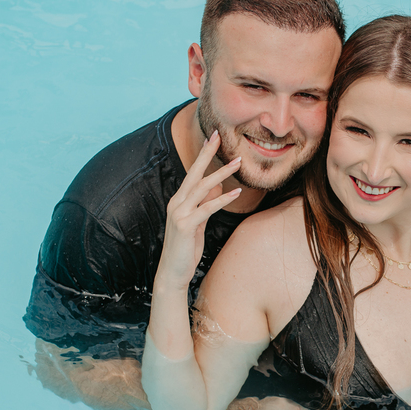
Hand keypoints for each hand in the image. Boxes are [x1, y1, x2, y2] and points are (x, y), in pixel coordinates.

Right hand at [157, 130, 243, 291]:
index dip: (203, 156)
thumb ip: (206, 204)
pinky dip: (222, 199)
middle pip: (194, 173)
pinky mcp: (186, 226)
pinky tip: (235, 192)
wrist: (173, 272)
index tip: (213, 139)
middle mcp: (176, 203)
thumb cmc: (186, 249)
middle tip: (219, 136)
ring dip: (221, 174)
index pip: (192, 174)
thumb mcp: (198, 223)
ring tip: (237, 163)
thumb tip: (219, 186)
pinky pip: (207, 209)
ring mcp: (179, 214)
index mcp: (179, 201)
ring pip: (201, 188)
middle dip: (207, 154)